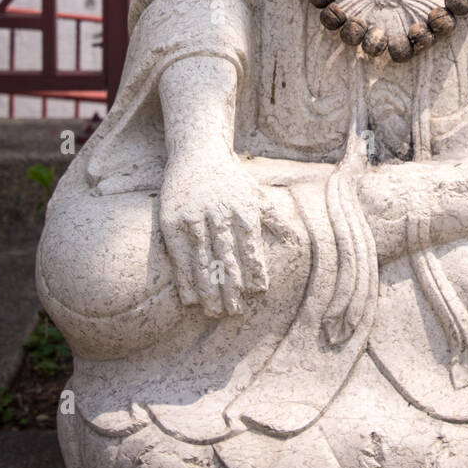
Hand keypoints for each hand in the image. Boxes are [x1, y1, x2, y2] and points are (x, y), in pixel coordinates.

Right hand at [159, 140, 271, 317]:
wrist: (198, 155)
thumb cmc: (232, 180)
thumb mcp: (258, 194)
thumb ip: (275, 218)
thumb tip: (294, 241)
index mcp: (243, 211)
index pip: (250, 247)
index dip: (255, 270)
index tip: (259, 292)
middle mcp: (219, 215)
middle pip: (226, 258)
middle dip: (231, 287)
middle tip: (234, 311)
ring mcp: (194, 220)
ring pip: (202, 261)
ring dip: (208, 290)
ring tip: (214, 312)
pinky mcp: (173, 223)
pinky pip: (180, 257)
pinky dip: (185, 279)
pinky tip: (190, 298)